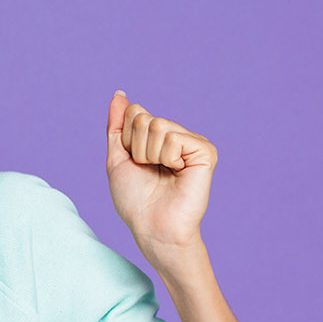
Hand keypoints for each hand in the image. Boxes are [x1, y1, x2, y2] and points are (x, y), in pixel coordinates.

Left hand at [105, 90, 216, 257]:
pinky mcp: (205, 151)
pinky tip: (177, 172)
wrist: (152, 227)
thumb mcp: (117, 158)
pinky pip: (173, 138)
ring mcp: (192, 142)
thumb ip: (117, 126)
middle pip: (143, 118)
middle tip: (149, 170)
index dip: (126, 140)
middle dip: (137, 148)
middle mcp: (176, 136)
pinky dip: (167, 158)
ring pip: (157, 125)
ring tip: (162, 173)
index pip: (134, 113)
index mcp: (157, 137)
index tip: (135, 163)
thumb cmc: (135, 200)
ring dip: (149, 155)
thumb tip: (119, 94)